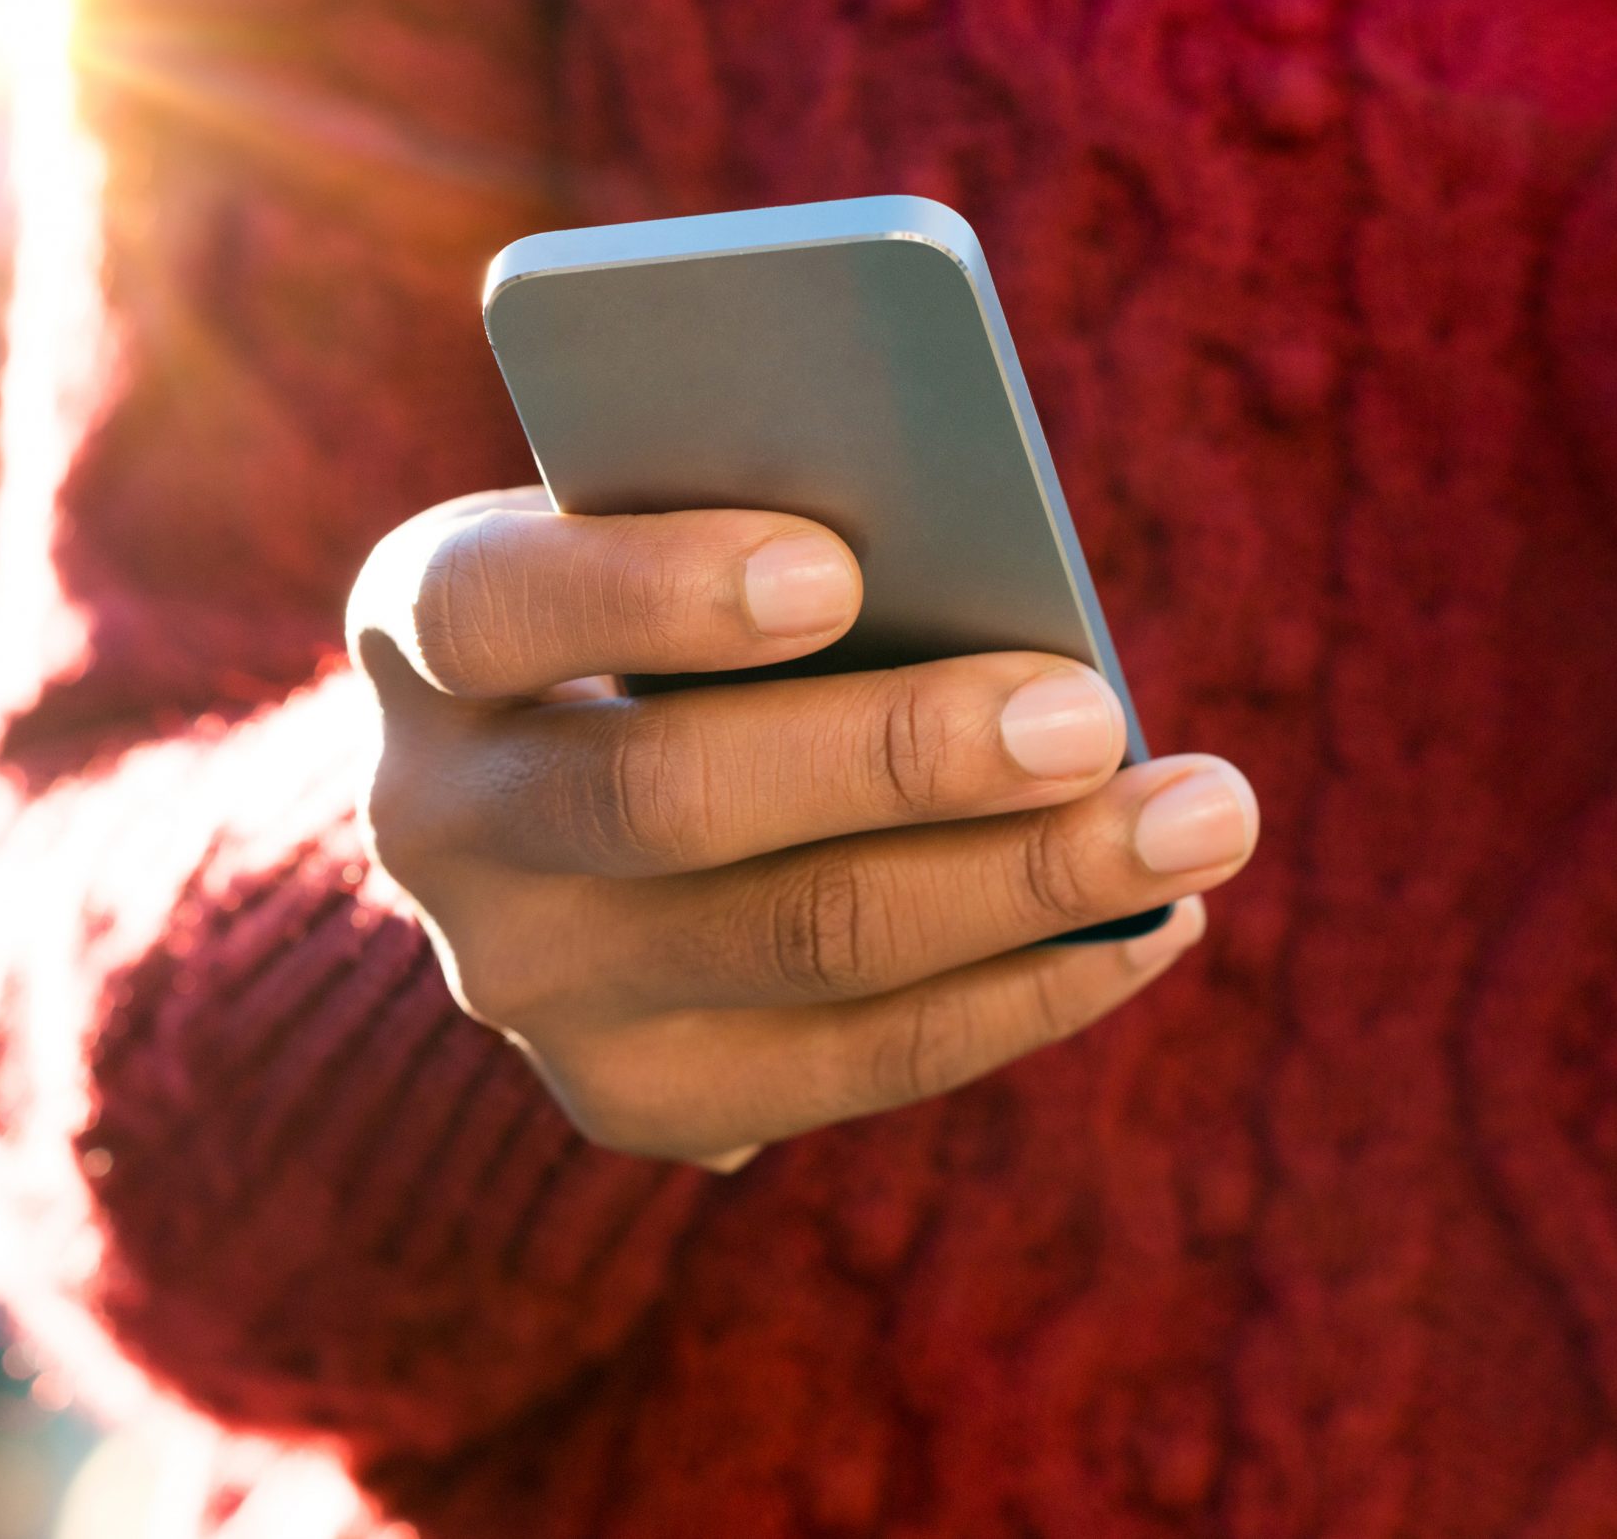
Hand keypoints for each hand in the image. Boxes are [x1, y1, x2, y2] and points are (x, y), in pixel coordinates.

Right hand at [348, 488, 1257, 1165]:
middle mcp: (434, 820)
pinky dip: (1023, 993)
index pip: (494, 605)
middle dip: (901, 755)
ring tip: (1198, 817)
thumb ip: (758, 522)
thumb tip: (987, 568)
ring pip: (793, 944)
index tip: (835, 568)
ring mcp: (524, 982)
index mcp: (418, 627)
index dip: (652, 591)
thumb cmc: (666, 602)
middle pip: (667, 799)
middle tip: (1092, 713)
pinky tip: (1149, 929)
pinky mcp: (631, 1095)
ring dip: (1021, 883)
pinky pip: (855, 1065)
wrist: (559, 805)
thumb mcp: (664, 524)